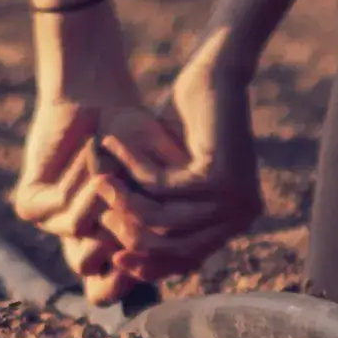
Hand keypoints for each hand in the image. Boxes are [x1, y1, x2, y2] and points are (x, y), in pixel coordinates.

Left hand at [11, 82, 191, 299]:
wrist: (94, 95)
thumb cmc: (133, 132)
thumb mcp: (160, 174)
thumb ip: (168, 216)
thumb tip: (192, 262)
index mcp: (109, 241)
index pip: (112, 286)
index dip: (136, 267)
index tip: (157, 222)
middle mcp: (77, 239)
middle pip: (95, 266)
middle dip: (121, 221)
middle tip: (128, 181)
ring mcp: (51, 223)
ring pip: (84, 231)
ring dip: (101, 191)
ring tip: (108, 155)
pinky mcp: (28, 205)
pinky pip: (63, 206)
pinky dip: (82, 176)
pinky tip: (90, 146)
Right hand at [111, 39, 268, 282]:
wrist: (218, 73)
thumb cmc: (189, 124)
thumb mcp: (169, 178)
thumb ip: (155, 216)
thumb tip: (123, 262)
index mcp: (233, 223)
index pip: (184, 260)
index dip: (147, 264)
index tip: (113, 256)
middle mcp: (241, 217)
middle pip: (171, 247)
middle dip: (128, 231)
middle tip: (97, 211)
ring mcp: (234, 199)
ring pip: (160, 218)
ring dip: (121, 197)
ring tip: (97, 177)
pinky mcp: (219, 177)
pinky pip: (159, 185)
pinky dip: (131, 166)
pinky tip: (112, 145)